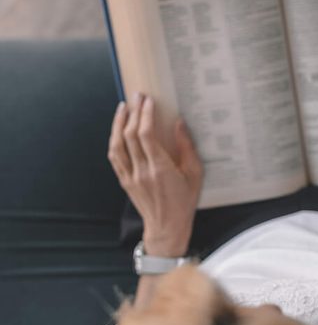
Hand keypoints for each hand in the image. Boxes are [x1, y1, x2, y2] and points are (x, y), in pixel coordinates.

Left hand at [108, 93, 203, 256]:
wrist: (167, 227)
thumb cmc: (184, 201)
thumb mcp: (195, 174)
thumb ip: (187, 148)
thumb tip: (179, 124)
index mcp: (160, 168)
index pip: (146, 135)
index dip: (145, 115)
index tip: (149, 101)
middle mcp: (141, 171)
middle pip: (130, 136)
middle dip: (133, 113)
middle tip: (138, 97)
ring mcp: (130, 177)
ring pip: (117, 145)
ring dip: (118, 124)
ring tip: (123, 108)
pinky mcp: (125, 181)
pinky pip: (115, 157)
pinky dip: (115, 140)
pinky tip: (118, 130)